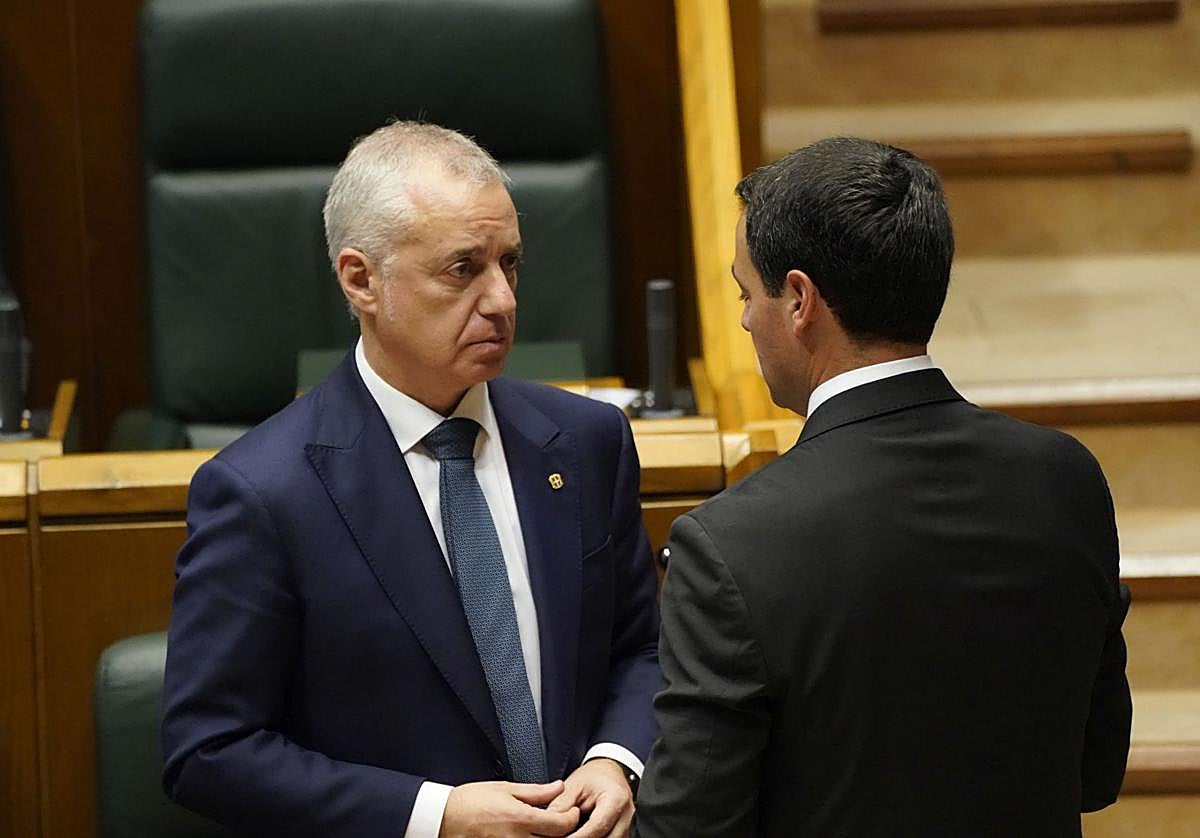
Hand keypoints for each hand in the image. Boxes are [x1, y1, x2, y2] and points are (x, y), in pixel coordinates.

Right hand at [439, 780, 579, 837]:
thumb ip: (536, 791)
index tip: (571, 812)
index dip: (572, 818)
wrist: (442, 819)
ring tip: (545, 830)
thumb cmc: (470, 802)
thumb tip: (559, 786)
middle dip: (563, 832)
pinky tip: (531, 836)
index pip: (561, 825)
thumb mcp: (505, 788)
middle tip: (561, 822)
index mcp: (521, 818)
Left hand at [548, 759, 633, 837]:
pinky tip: (579, 835)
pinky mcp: (623, 835)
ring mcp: (627, 827)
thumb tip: (549, 822)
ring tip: (570, 833)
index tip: (560, 837)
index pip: (597, 827)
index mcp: (616, 799)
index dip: (577, 837)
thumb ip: (561, 804)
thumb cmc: (593, 778)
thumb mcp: (574, 784)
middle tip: (563, 836)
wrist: (608, 774)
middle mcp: (626, 816)